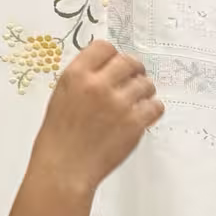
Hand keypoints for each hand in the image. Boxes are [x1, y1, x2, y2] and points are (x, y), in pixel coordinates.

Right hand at [32, 41, 163, 192]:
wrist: (65, 167)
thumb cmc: (60, 136)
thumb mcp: (62, 96)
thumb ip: (84, 78)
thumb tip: (106, 67)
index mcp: (76, 75)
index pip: (104, 47)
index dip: (113, 55)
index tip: (116, 63)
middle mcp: (98, 85)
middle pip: (129, 62)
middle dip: (134, 70)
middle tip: (133, 79)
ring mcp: (119, 103)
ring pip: (146, 84)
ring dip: (144, 91)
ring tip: (136, 101)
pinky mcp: (135, 122)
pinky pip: (155, 106)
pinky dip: (152, 110)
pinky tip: (142, 115)